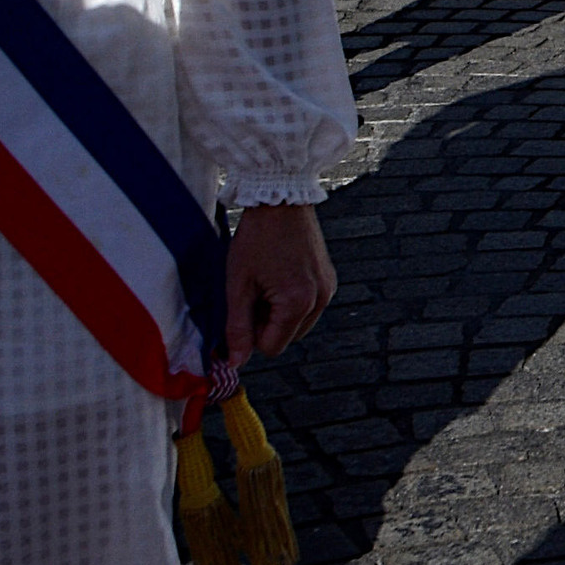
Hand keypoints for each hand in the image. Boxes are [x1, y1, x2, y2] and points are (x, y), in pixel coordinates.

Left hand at [222, 202, 334, 363]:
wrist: (281, 201)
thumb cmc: (256, 239)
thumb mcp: (238, 285)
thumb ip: (237, 328)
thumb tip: (235, 363)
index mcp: (298, 303)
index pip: (271, 347)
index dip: (250, 333)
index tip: (243, 305)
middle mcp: (321, 299)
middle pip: (287, 338)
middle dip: (266, 325)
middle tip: (254, 292)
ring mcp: (328, 288)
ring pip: (297, 324)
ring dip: (279, 314)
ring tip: (267, 282)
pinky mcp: (329, 279)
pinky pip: (308, 306)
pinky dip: (292, 301)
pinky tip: (280, 276)